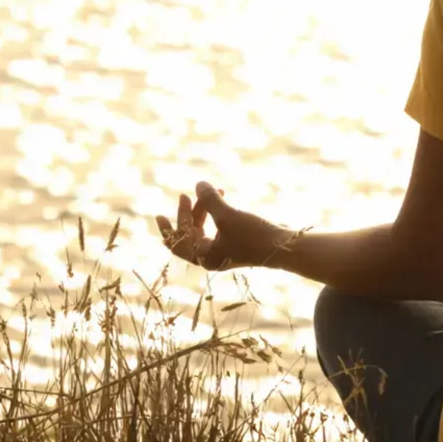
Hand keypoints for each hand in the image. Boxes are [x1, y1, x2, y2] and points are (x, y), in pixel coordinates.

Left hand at [155, 181, 292, 271]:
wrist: (283, 248)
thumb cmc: (254, 234)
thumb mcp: (228, 215)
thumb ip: (209, 200)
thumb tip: (198, 184)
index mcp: (204, 256)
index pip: (178, 243)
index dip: (167, 228)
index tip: (158, 215)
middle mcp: (211, 257)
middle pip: (189, 235)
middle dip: (187, 214)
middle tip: (186, 196)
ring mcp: (224, 252)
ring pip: (203, 230)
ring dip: (204, 211)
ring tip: (212, 192)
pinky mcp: (236, 246)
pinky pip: (216, 229)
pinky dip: (216, 215)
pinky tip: (222, 200)